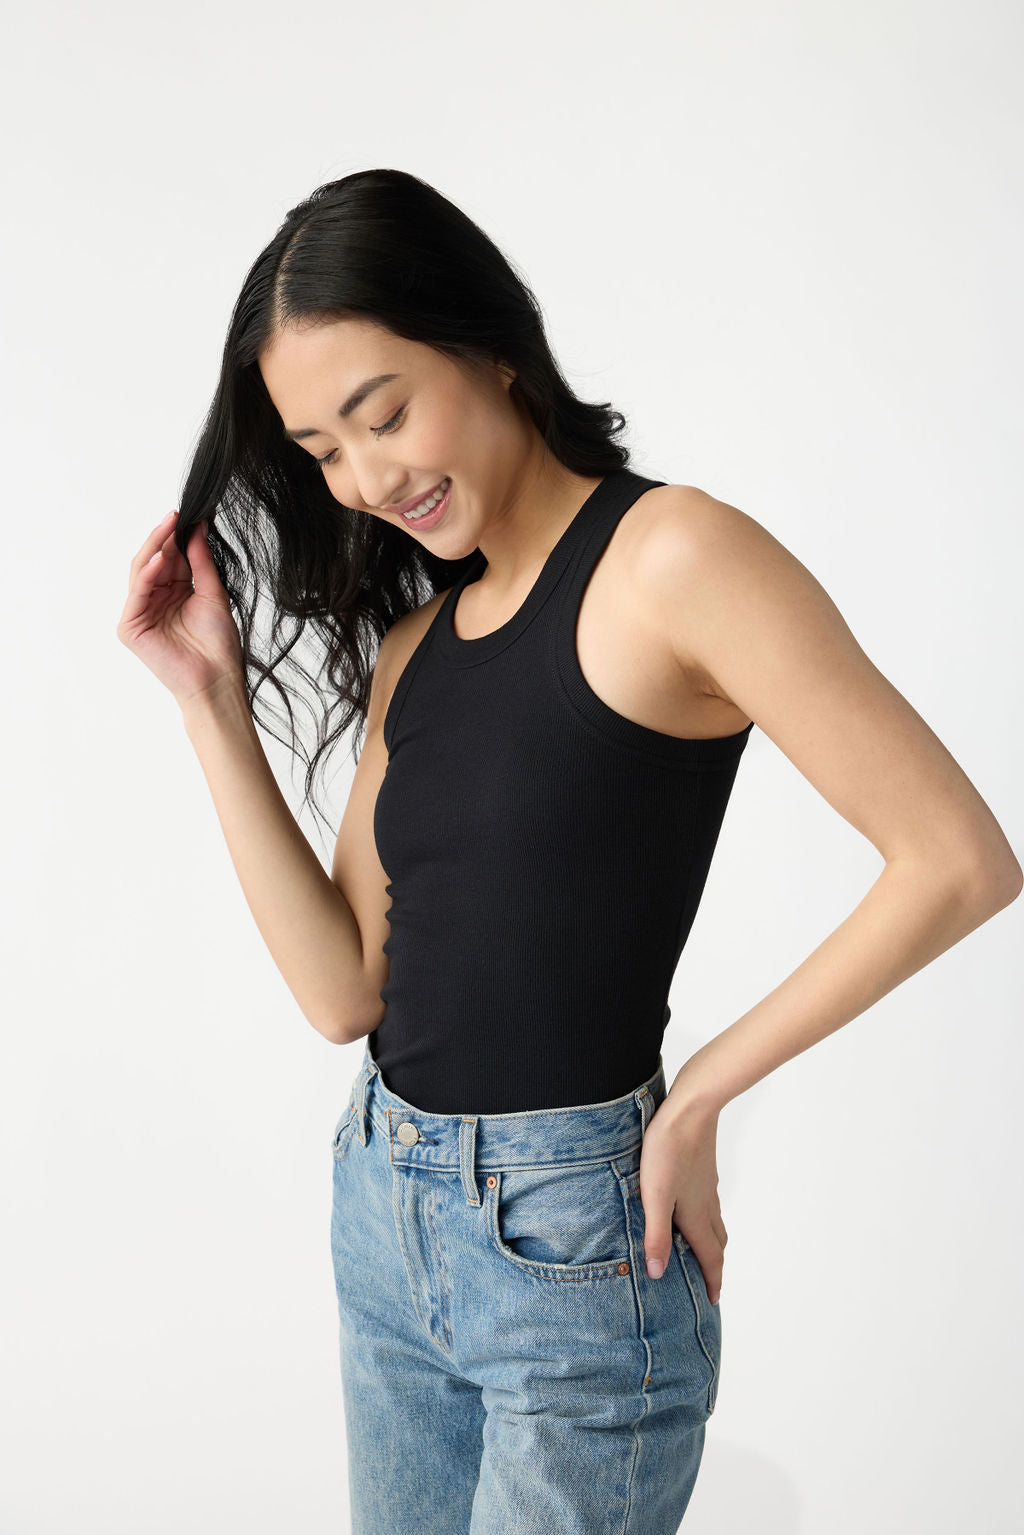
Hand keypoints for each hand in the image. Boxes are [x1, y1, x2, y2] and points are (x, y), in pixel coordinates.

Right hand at [116, 510, 244, 708]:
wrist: (217, 679)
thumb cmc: (218, 645)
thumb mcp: (213, 594)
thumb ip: (202, 562)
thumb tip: (197, 529)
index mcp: (174, 592)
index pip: (172, 557)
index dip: (178, 536)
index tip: (192, 513)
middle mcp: (155, 599)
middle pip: (154, 559)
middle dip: (165, 536)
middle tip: (178, 514)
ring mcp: (141, 612)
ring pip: (141, 570)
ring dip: (155, 547)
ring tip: (170, 527)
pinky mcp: (131, 626)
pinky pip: (137, 592)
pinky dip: (148, 573)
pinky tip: (160, 557)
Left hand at [639, 1092, 726, 1304]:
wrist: (691, 1109)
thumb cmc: (668, 1151)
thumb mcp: (654, 1195)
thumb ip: (657, 1234)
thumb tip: (658, 1273)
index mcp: (695, 1215)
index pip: (709, 1257)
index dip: (712, 1281)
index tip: (713, 1300)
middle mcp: (706, 1203)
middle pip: (717, 1241)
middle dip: (715, 1264)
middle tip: (710, 1280)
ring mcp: (707, 1185)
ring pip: (715, 1221)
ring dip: (711, 1241)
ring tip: (701, 1249)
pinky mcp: (703, 1169)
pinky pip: (709, 1203)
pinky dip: (706, 1218)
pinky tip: (692, 1207)